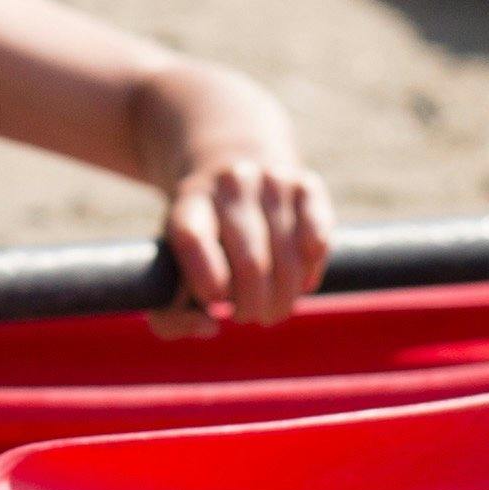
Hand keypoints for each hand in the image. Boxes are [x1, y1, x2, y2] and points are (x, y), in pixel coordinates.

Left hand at [148, 83, 332, 331]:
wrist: (230, 162)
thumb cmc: (201, 236)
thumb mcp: (171, 264)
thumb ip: (170, 316)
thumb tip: (210, 327)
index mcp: (188, 201)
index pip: (192, 240)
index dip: (207, 281)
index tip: (215, 304)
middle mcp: (229, 183)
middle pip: (250, 262)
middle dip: (253, 306)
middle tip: (251, 317)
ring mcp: (271, 180)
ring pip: (288, 258)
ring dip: (285, 298)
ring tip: (273, 308)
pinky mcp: (307, 184)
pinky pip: (318, 238)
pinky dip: (311, 271)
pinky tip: (301, 281)